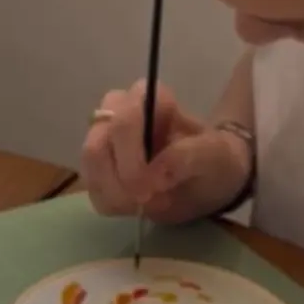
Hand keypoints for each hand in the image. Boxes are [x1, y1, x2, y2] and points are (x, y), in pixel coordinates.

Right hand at [80, 80, 251, 223]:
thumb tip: (153, 175)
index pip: (123, 123)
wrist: (209, 176)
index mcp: (146, 97)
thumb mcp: (213, 156)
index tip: (151, 190)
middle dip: (120, 184)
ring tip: (145, 205)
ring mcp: (102, 139)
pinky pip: (91, 189)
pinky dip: (111, 204)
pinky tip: (135, 206)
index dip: (130, 160)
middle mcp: (116, 111)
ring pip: (90, 170)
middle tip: (146, 203)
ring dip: (115, 196)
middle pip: (96, 148)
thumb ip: (185, 158)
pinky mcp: (97, 167)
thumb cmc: (212, 159)